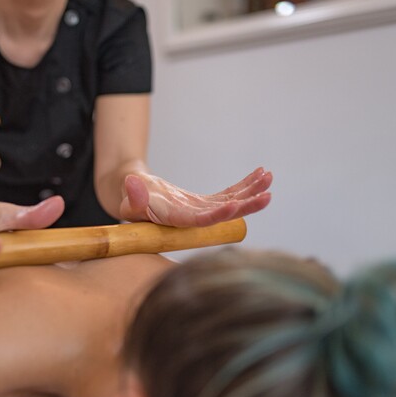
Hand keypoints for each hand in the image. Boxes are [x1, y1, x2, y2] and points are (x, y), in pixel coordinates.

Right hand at [119, 167, 271, 226]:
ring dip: (250, 191)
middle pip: (224, 214)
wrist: (133, 199)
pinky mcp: (205, 203)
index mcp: (176, 222)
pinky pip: (228, 194)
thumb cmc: (129, 202)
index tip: (235, 204)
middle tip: (267, 195)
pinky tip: (259, 174)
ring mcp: (201, 211)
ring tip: (268, 177)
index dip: (218, 214)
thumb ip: (131, 198)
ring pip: (231, 202)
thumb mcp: (127, 201)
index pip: (201, 221)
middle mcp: (193, 220)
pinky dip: (244, 185)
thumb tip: (132, 184)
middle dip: (246, 204)